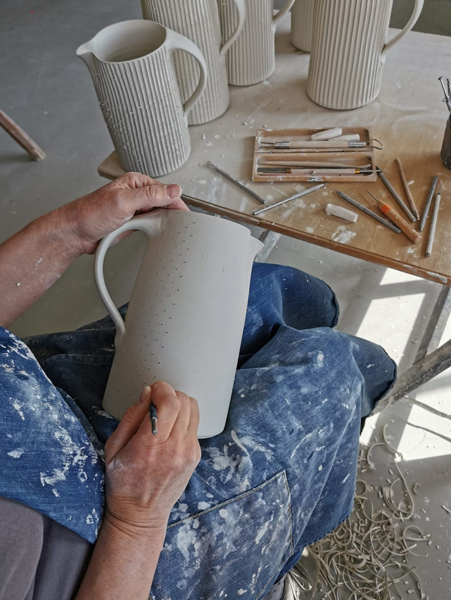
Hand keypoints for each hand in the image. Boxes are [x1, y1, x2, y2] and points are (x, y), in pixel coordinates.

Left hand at [55, 172, 187, 255]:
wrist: (76, 233)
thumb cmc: (91, 213)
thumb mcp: (124, 202)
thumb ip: (150, 195)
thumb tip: (173, 189)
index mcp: (136, 182)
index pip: (165, 190)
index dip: (176, 202)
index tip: (186, 215)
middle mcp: (137, 194)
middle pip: (165, 202)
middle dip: (173, 212)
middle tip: (182, 226)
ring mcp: (136, 208)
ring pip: (160, 214)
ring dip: (166, 221)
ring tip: (174, 230)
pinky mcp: (134, 222)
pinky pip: (152, 224)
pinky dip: (158, 229)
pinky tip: (160, 234)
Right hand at [104, 381, 200, 535]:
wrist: (141, 515)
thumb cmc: (122, 482)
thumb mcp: (113, 448)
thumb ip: (131, 417)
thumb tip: (147, 393)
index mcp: (150, 445)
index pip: (169, 403)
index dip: (161, 389)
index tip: (152, 391)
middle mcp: (174, 447)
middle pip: (184, 401)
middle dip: (169, 394)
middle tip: (155, 402)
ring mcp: (188, 452)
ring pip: (193, 408)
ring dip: (179, 404)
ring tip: (163, 413)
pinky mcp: (195, 455)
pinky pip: (194, 424)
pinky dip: (183, 418)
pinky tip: (169, 429)